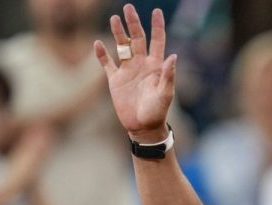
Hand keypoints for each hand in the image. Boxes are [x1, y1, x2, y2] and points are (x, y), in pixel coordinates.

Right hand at [93, 4, 175, 142]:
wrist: (143, 126)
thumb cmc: (158, 111)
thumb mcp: (166, 93)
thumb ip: (168, 75)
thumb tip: (173, 55)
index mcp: (156, 65)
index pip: (157, 40)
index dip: (157, 26)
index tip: (156, 11)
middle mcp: (141, 64)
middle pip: (137, 38)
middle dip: (133, 23)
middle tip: (128, 7)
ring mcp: (128, 71)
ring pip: (122, 47)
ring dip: (118, 33)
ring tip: (114, 18)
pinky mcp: (115, 80)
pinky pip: (107, 63)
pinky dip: (102, 54)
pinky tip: (98, 43)